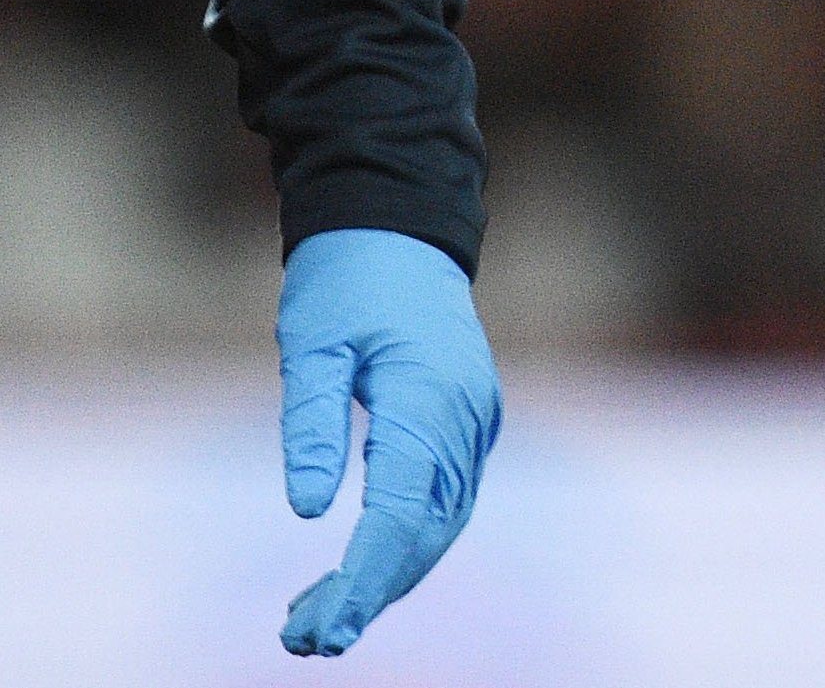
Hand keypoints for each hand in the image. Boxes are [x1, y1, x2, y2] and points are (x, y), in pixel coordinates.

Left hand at [275, 228, 501, 657]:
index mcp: (427, 396)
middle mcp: (466, 416)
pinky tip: (358, 565)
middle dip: (370, 592)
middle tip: (303, 640)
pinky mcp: (470, 421)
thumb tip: (308, 512)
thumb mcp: (310, 346)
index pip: (401, 512)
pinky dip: (406, 543)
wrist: (401, 228)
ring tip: (317, 616)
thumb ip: (309, 426)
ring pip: (442, 522)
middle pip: (427, 530)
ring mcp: (476, 419)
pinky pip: (447, 499)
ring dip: (387, 575)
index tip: (323, 629)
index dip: (363, 578)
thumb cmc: (347, 283)